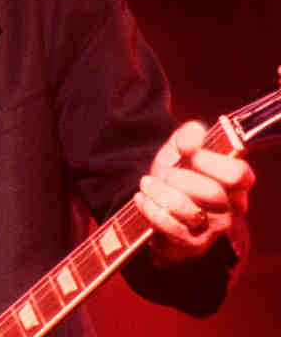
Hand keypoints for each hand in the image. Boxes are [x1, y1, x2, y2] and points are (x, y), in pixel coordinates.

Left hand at [134, 120, 254, 264]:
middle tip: (165, 174)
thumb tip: (193, 135)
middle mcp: (232, 208)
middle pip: (211, 192)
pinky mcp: (193, 244)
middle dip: (179, 178)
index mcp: (236, 185)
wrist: (157, 207)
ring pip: (187, 209)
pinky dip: (150, 208)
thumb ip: (187, 137)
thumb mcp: (180, 152)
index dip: (209, 161)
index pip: (238, 174)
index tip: (188, 153)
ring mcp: (214, 229)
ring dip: (159, 192)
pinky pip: (170, 226)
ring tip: (147, 183)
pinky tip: (142, 199)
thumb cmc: (176, 177)